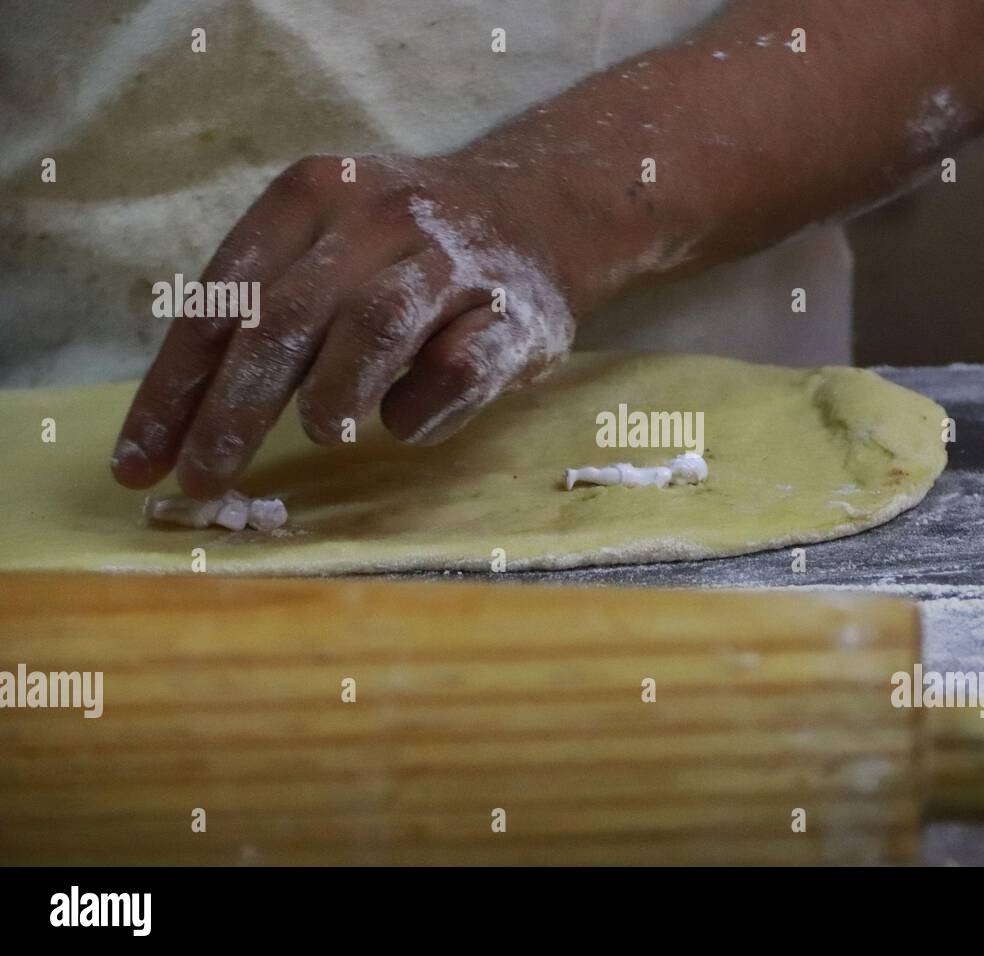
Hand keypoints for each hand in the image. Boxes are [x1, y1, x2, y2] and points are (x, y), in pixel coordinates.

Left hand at [111, 153, 579, 496]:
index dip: (175, 387)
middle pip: (286, 318)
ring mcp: (451, 260)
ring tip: (321, 435)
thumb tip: (184, 422)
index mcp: (311, 194)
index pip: (222, 297)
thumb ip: (264, 308)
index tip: (140, 462)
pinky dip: (419, 409)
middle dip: (233, 411)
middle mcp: (378, 215)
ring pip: (374, 327)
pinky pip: (457, 370)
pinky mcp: (514, 312)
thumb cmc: (405, 247)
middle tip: (205, 480)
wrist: (539, 208)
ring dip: (331, 396)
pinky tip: (404, 421)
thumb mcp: (326, 243)